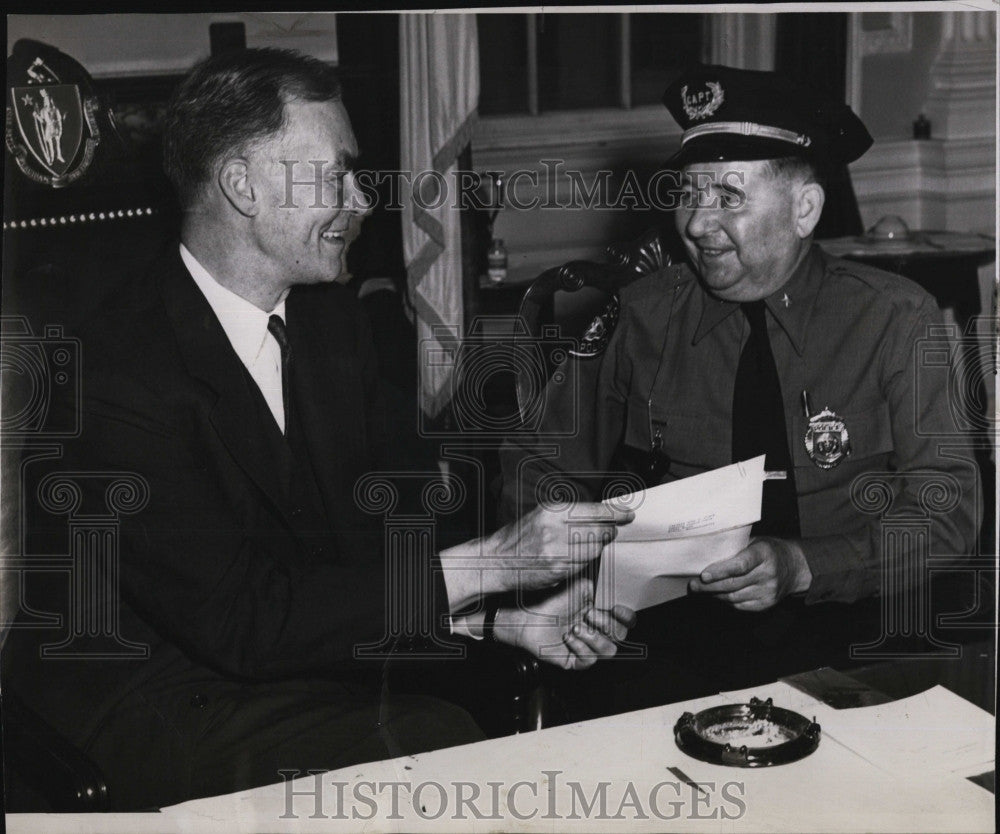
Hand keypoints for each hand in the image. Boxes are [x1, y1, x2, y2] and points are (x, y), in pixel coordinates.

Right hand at [486, 501, 633, 593]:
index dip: (615, 513)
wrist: (495, 561)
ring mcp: (557, 549)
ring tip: (588, 546)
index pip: (594, 510)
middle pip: (599, 529)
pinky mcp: (558, 568)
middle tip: (610, 532)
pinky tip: (577, 558)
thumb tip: (599, 515)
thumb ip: (567, 515)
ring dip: (597, 547)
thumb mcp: (540, 517)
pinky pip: (584, 564)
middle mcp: (555, 527)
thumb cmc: (518, 540)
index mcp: (552, 510)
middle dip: (608, 531)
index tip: (627, 515)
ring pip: (594, 547)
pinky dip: (585, 561)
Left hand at [495, 577, 636, 669]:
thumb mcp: (580, 585)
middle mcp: (595, 631)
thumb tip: (617, 589)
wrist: (526, 614)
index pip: (626, 622)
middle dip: (606, 624)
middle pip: (620, 637)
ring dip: (594, 637)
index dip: (626, 617)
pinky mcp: (573, 660)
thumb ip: (601, 587)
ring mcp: (585, 646)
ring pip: (608, 652)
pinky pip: (589, 660)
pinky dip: (579, 647)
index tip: (615, 608)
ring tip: (575, 627)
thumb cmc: (549, 599)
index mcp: (599, 614)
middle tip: (588, 614)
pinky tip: (567, 637)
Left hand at [688, 537, 811, 611]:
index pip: (740, 565)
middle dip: (709, 586)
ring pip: (734, 597)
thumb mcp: (755, 541)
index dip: (720, 571)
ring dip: (714, 594)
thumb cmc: (768, 550)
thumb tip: (705, 552)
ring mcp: (769, 591)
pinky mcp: (767, 604)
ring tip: (701, 590)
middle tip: (693, 585)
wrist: (794, 567)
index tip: (704, 575)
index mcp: (764, 553)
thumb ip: (735, 547)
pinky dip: (726, 601)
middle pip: (733, 584)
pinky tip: (718, 595)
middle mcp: (768, 574)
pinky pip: (740, 605)